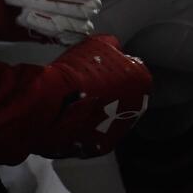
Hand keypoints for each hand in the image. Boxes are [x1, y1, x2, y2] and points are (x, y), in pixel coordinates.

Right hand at [32, 34, 151, 157]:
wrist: (50, 105)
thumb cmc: (77, 70)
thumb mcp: (97, 45)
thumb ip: (112, 46)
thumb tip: (114, 48)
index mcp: (142, 81)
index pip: (133, 71)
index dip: (116, 69)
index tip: (98, 70)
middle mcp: (138, 108)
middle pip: (125, 96)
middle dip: (111, 91)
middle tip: (89, 87)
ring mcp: (121, 130)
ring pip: (113, 117)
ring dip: (101, 111)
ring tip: (79, 104)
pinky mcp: (102, 148)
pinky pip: (98, 133)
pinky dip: (89, 127)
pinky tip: (74, 119)